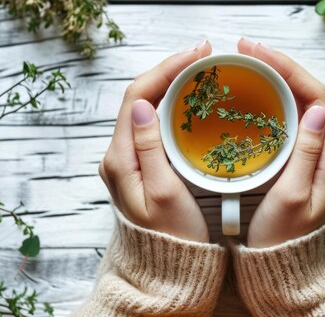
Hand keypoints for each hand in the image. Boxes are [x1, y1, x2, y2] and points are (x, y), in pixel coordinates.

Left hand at [98, 41, 211, 242]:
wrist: (166, 268)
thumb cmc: (171, 237)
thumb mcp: (163, 194)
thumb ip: (149, 148)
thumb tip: (142, 104)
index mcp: (121, 158)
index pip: (138, 96)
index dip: (166, 69)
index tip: (197, 55)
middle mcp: (120, 153)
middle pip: (141, 95)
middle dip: (171, 70)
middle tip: (205, 56)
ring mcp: (131, 157)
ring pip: (149, 106)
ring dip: (173, 84)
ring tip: (203, 70)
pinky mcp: (143, 163)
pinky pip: (156, 122)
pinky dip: (176, 104)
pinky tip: (195, 100)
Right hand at [237, 38, 324, 247]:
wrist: (290, 270)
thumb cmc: (285, 239)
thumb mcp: (293, 197)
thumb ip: (308, 153)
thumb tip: (318, 110)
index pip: (316, 95)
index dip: (288, 68)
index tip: (256, 52)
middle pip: (310, 94)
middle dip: (280, 67)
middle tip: (246, 53)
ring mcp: (321, 157)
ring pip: (302, 105)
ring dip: (277, 82)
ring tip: (248, 67)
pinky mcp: (307, 163)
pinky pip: (293, 122)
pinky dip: (275, 104)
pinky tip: (254, 99)